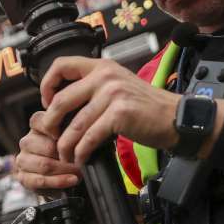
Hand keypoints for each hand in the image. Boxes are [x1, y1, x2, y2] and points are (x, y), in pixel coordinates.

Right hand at [15, 112, 81, 191]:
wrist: (64, 176)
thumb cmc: (70, 153)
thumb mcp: (73, 137)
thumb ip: (72, 130)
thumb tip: (81, 129)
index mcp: (37, 128)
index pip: (38, 120)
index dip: (55, 128)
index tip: (70, 135)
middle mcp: (27, 142)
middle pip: (47, 147)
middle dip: (68, 156)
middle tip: (83, 160)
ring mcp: (22, 160)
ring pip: (44, 164)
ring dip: (65, 170)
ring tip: (79, 172)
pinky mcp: (23, 178)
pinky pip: (41, 180)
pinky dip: (59, 181)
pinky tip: (72, 180)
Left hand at [38, 56, 218, 166]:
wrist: (177, 118)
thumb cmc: (146, 107)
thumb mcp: (118, 87)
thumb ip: (92, 89)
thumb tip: (60, 105)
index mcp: (102, 67)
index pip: (61, 65)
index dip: (47, 85)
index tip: (47, 103)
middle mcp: (106, 76)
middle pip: (60, 100)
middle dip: (51, 124)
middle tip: (52, 138)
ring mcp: (113, 94)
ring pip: (73, 124)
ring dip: (65, 145)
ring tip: (66, 155)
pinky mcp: (119, 114)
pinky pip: (89, 137)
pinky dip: (81, 152)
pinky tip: (81, 158)